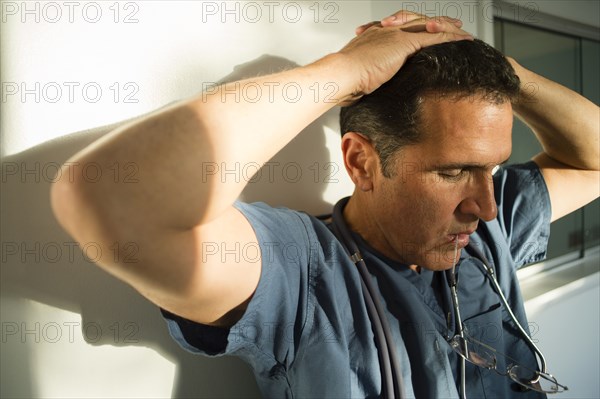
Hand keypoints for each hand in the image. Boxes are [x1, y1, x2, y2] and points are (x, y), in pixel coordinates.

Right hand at [336, 10, 472, 104]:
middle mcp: (386, 31)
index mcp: (375, 37)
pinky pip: (434, 36)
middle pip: (417, 21)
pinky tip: (462, 40)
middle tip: (452, 24)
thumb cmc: (344, 80)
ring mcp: (396, 34)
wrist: (340, 75)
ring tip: (463, 32)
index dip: (415, 29)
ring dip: (448, 28)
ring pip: (429, 26)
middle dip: (436, 22)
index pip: (400, 28)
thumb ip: (368, 77)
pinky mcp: (404, 42)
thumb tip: (370, 88)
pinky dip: (451, 37)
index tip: (424, 31)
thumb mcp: (360, 76)